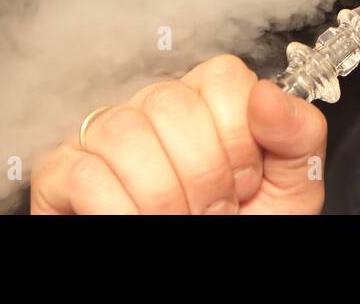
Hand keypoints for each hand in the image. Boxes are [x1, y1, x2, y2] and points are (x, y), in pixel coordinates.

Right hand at [31, 54, 326, 213]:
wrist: (204, 285)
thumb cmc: (241, 231)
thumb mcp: (290, 189)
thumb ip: (298, 135)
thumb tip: (267, 95)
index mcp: (210, 101)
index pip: (222, 77)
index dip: (239, 138)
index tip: (245, 182)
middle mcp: (155, 107)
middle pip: (172, 103)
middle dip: (204, 175)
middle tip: (214, 213)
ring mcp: (105, 134)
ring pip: (125, 133)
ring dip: (162, 196)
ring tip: (177, 223)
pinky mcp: (62, 171)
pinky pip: (84, 173)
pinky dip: (119, 211)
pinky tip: (138, 226)